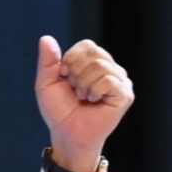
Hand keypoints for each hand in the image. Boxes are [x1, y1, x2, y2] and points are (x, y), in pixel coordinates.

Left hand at [35, 36, 134, 171]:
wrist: (67, 134)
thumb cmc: (59, 111)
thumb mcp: (46, 83)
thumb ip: (48, 61)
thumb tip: (46, 38)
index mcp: (94, 63)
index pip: (87, 45)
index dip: (71, 59)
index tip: (65, 77)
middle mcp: (110, 69)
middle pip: (94, 53)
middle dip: (76, 72)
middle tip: (75, 90)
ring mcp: (120, 81)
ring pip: (101, 66)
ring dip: (84, 84)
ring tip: (84, 97)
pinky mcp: (125, 94)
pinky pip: (109, 81)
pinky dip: (94, 91)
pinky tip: (93, 101)